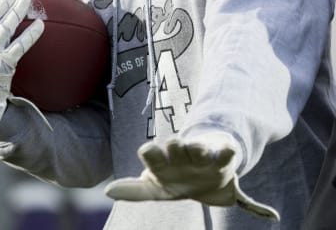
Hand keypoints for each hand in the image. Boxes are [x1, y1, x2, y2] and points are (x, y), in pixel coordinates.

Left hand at [105, 131, 279, 220]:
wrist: (211, 177)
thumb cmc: (178, 180)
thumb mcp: (156, 189)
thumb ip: (134, 191)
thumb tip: (108, 190)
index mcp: (164, 163)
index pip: (154, 155)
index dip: (151, 152)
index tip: (148, 150)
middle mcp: (182, 155)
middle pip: (176, 147)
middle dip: (175, 146)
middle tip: (174, 144)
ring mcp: (203, 156)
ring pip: (198, 149)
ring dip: (197, 148)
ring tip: (196, 148)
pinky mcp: (223, 158)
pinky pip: (226, 153)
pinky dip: (227, 151)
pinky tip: (228, 151)